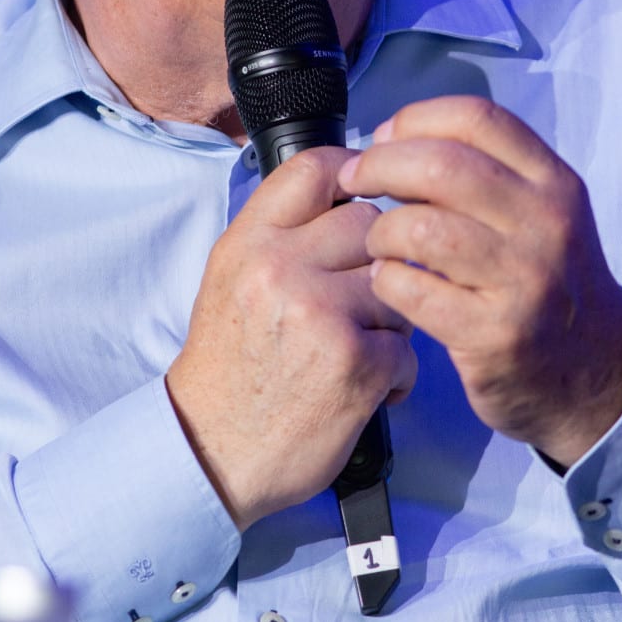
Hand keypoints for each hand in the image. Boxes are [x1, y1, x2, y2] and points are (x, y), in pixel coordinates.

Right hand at [166, 146, 416, 530]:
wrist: (213, 452)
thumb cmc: (230, 369)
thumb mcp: (231, 282)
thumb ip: (279, 236)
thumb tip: (342, 189)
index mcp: (248, 244)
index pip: (315, 169)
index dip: (350, 177)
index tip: (355, 201)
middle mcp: (280, 269)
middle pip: (369, 224)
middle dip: (372, 261)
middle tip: (352, 302)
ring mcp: (320, 314)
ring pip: (397, 283)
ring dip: (389, 319)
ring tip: (356, 349)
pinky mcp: (357, 363)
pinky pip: (408, 346)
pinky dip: (394, 374)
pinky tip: (363, 388)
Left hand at [337, 97, 621, 468]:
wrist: (595, 373)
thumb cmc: (547, 282)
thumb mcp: (540, 214)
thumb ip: (485, 174)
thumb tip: (395, 141)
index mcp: (554, 183)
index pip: (476, 118)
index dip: (416, 119)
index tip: (384, 137)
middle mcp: (546, 224)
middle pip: (442, 166)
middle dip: (379, 166)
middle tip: (354, 181)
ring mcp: (524, 281)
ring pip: (421, 228)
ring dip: (379, 231)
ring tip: (377, 243)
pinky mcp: (495, 333)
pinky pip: (412, 289)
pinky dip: (385, 280)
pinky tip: (388, 282)